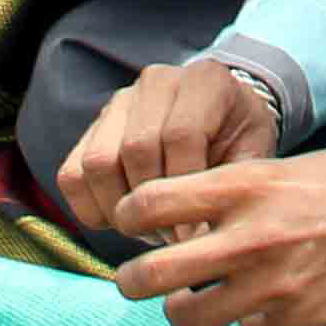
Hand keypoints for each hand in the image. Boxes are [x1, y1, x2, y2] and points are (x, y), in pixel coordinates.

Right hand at [54, 55, 283, 235]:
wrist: (224, 119)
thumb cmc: (240, 142)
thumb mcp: (253, 156)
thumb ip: (231, 188)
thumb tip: (199, 244)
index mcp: (205, 80)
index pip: (180, 135)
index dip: (184, 191)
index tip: (196, 236)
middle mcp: (158, 82)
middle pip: (136, 149)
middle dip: (153, 207)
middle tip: (173, 242)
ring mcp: (120, 102)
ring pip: (98, 162)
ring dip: (120, 210)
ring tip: (150, 231)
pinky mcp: (94, 128)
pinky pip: (72, 174)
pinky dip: (90, 209)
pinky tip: (122, 221)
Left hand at [108, 139, 325, 325]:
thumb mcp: (288, 167)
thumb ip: (236, 194)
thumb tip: (189, 222)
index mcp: (244, 186)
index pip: (148, 204)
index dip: (127, 216)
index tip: (130, 223)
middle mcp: (250, 237)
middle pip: (148, 276)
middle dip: (132, 282)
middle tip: (136, 281)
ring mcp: (273, 285)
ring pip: (187, 318)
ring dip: (184, 311)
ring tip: (194, 302)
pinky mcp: (299, 320)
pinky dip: (252, 321)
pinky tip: (269, 302)